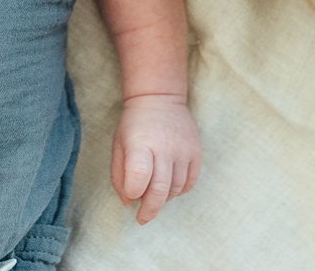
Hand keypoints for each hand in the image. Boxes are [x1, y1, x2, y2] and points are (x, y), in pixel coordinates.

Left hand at [111, 94, 200, 224]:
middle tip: (142, 217)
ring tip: (154, 192)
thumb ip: (119, 176)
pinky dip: (179, 191)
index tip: (130, 194)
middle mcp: (164, 148)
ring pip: (175, 189)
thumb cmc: (134, 125)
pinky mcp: (196, 152)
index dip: (134, 192)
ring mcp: (183, 150)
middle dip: (149, 209)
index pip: (140, 177)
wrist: (159, 98)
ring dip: (163, 198)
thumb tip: (129, 202)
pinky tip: (169, 185)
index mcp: (140, 144)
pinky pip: (190, 182)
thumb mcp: (118, 145)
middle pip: (160, 190)